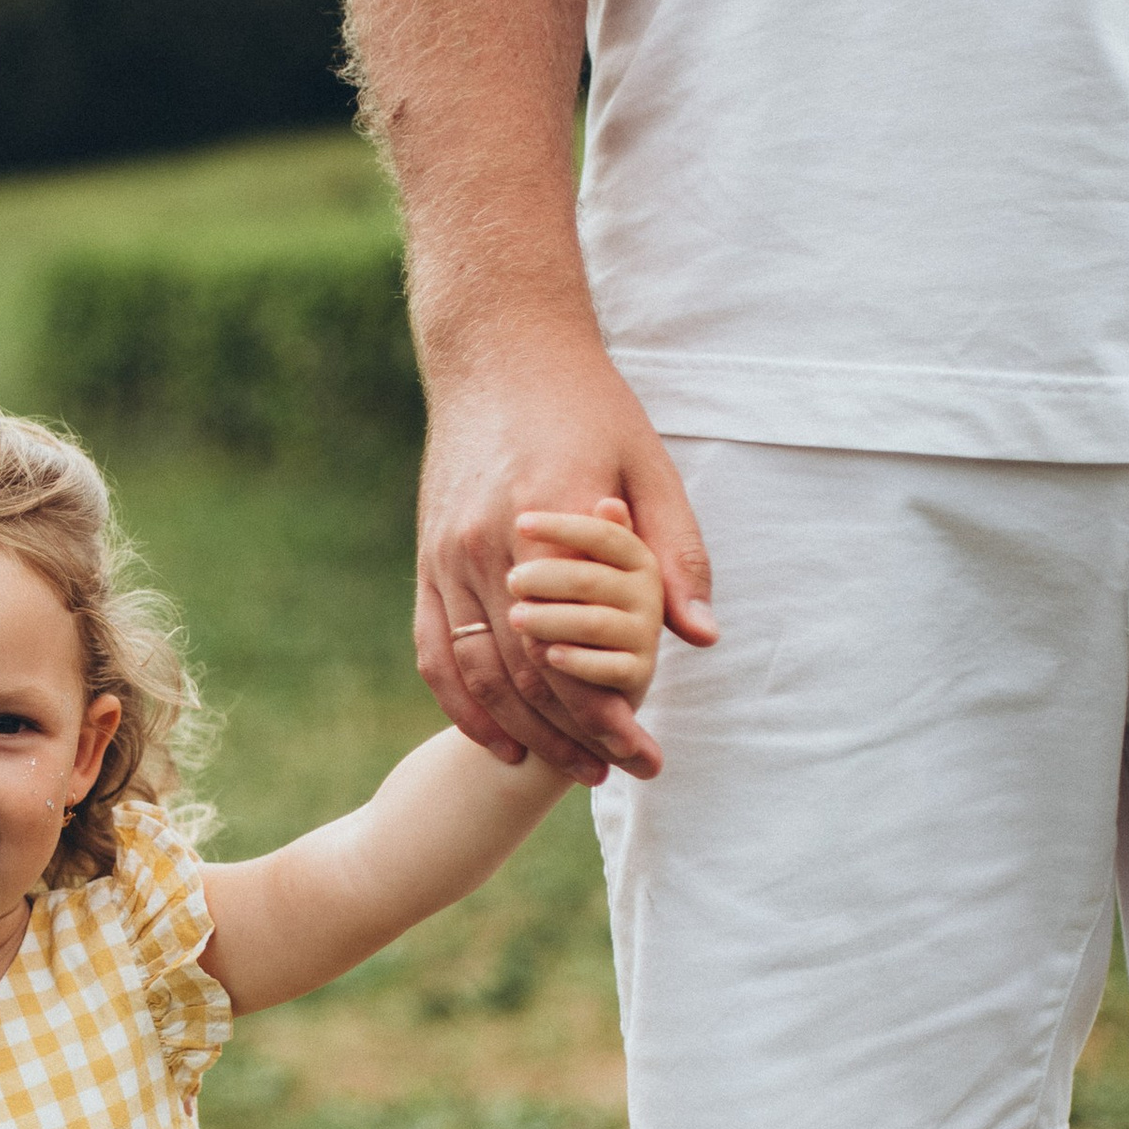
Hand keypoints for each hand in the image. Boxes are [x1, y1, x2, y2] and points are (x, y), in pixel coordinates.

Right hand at [415, 342, 714, 779]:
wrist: (498, 352)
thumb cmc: (588, 407)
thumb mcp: (651, 467)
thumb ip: (674, 554)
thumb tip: (700, 636)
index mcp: (552, 521)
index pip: (576, 648)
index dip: (609, 713)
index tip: (644, 754)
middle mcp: (490, 547)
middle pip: (528, 673)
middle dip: (574, 735)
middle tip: (617, 775)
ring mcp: (449, 557)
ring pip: (481, 671)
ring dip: (525, 731)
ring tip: (570, 768)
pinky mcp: (427, 560)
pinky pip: (437, 652)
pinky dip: (464, 706)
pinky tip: (499, 739)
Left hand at [506, 500, 664, 709]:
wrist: (599, 657)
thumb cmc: (581, 588)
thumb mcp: (586, 547)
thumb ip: (590, 530)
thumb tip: (609, 505)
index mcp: (637, 555)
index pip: (603, 536)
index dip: (562, 528)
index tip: (521, 522)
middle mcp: (648, 592)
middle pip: (592, 580)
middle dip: (548, 579)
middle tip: (512, 580)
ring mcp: (644, 634)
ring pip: (596, 624)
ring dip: (553, 620)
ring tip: (516, 617)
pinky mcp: (637, 673)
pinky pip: (610, 669)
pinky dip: (579, 662)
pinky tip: (549, 654)